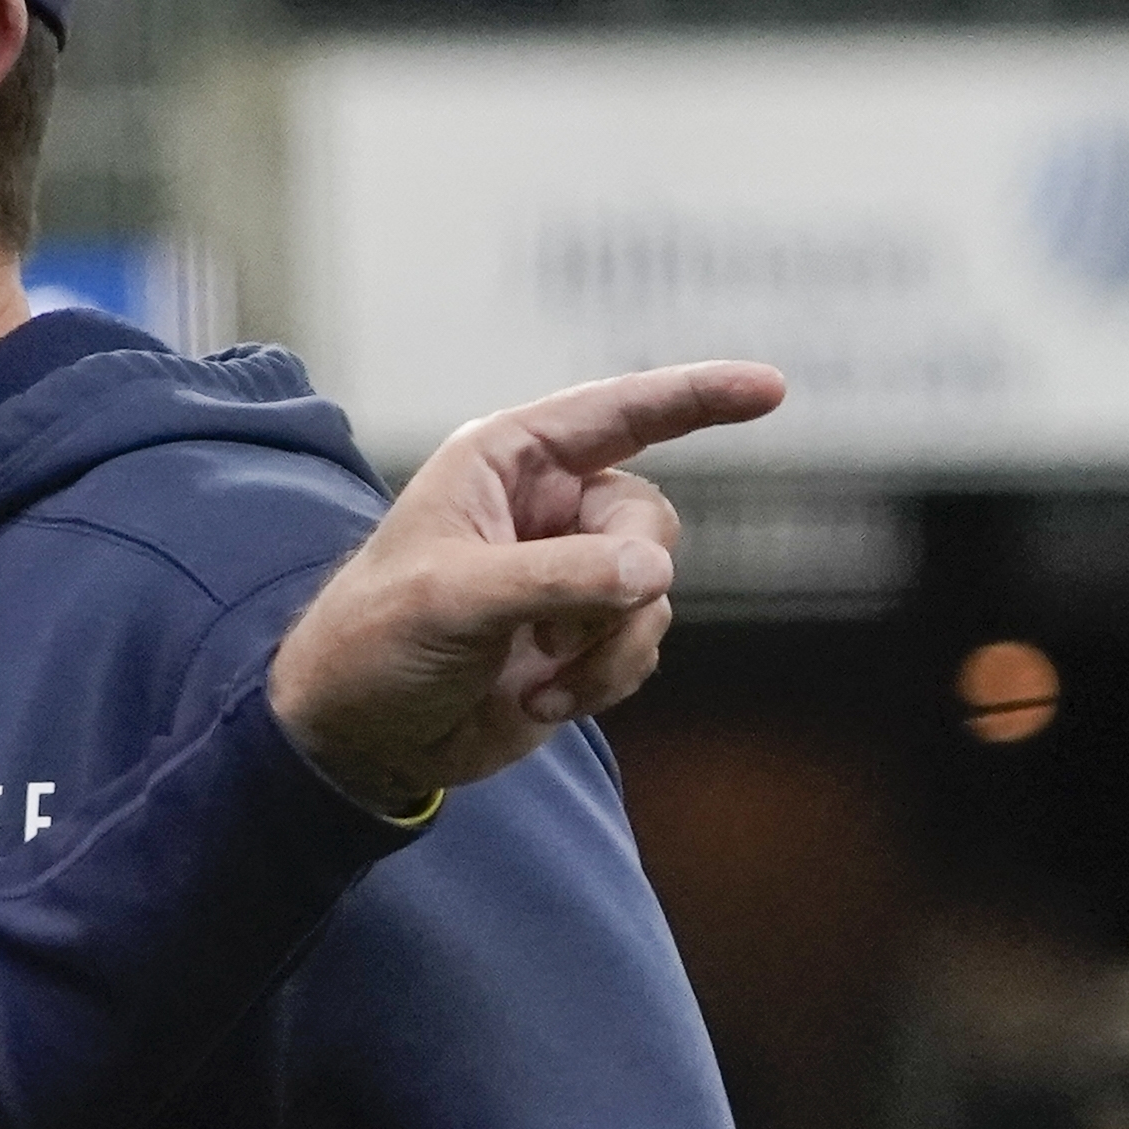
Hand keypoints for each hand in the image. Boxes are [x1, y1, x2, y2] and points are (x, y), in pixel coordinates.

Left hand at [265, 359, 782, 812]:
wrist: (358, 740)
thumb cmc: (373, 646)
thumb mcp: (450, 600)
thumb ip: (555, 578)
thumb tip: (654, 574)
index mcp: (506, 463)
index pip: (619, 413)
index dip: (697, 397)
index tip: (771, 388)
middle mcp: (547, 507)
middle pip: (649, 522)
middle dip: (619, 584)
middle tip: (553, 629)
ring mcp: (570, 574)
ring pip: (656, 591)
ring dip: (607, 647)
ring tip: (535, 678)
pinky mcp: (582, 637)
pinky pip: (644, 643)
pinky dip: (604, 678)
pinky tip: (537, 700)